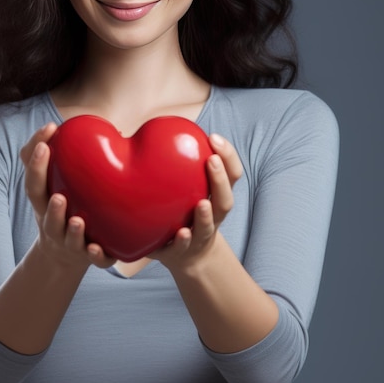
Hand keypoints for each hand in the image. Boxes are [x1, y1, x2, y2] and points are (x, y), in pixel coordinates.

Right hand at [20, 123, 115, 269]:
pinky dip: (96, 256)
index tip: (44, 144)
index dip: (35, 165)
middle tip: (58, 196)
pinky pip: (94, 259)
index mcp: (43, 202)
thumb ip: (48, 155)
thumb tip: (52, 127)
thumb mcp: (48, 183)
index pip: (34, 184)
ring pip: (68, 239)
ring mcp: (69, 243)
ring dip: (72, 231)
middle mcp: (52, 224)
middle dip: (52, 207)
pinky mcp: (88, 257)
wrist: (65, 254)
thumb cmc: (60, 205)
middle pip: (47, 217)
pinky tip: (99, 249)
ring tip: (77, 221)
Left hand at [151, 133, 242, 270]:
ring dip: (205, 216)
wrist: (186, 256)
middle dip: (220, 179)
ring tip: (201, 203)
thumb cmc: (183, 211)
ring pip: (208, 226)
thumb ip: (178, 163)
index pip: (232, 173)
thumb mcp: (186, 186)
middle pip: (225, 200)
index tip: (214, 137)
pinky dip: (183, 240)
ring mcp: (199, 236)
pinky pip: (183, 248)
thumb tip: (151, 126)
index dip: (228, 156)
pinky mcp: (181, 252)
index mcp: (216, 196)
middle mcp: (213, 216)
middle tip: (211, 160)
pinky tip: (180, 233)